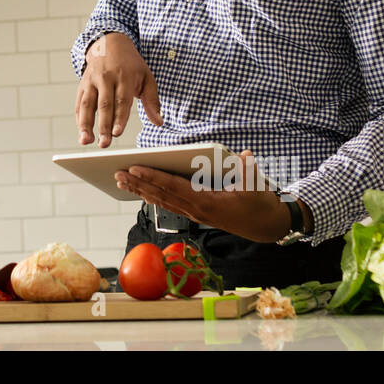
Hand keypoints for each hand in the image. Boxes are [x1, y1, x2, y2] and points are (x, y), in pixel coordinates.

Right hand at [74, 32, 163, 147]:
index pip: (121, 100)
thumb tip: (159, 122)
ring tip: (85, 141)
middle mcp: (106, 78)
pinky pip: (79, 103)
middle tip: (104, 143)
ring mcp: (91, 81)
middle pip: (104, 104)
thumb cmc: (130, 64)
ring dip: (85, 124)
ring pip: (87, 104)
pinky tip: (81, 132)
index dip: (119, 117)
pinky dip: (79, 118)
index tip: (117, 133)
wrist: (109, 44)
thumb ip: (153, 100)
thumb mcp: (146, 77)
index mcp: (124, 76)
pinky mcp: (82, 84)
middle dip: (103, 126)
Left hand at [113, 149, 290, 243]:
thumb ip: (249, 171)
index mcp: (207, 202)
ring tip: (120, 181)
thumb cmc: (260, 203)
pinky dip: (153, 197)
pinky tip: (140, 191)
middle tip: (116, 174)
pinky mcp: (196, 214)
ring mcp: (194, 214)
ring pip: (161, 201)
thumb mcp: (258, 186)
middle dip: (137, 184)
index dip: (153, 177)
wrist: (266, 226)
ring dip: (140, 191)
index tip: (134, 168)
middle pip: (161, 196)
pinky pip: (169, 205)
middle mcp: (196, 210)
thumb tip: (245, 157)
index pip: (173, 187)